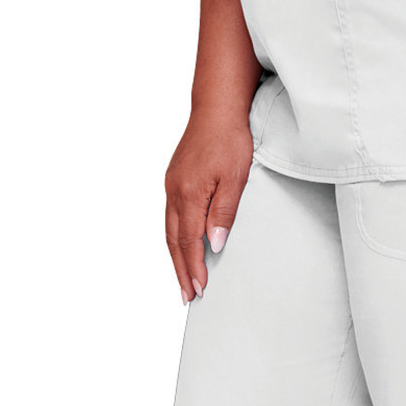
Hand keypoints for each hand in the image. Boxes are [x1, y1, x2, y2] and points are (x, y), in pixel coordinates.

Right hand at [164, 110, 253, 301]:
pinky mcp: (174, 180)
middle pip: (174, 241)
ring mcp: (171, 185)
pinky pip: (171, 217)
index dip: (194, 268)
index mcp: (189, 194)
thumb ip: (224, 212)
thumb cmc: (230, 140)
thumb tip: (214, 245)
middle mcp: (174, 192)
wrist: (216, 109)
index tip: (199, 290)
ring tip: (183, 279)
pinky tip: (182, 246)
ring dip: (176, 257)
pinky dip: (175, 237)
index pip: (190, 242)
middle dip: (180, 270)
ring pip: (170, 230)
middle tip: (187, 296)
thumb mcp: (235, 178)